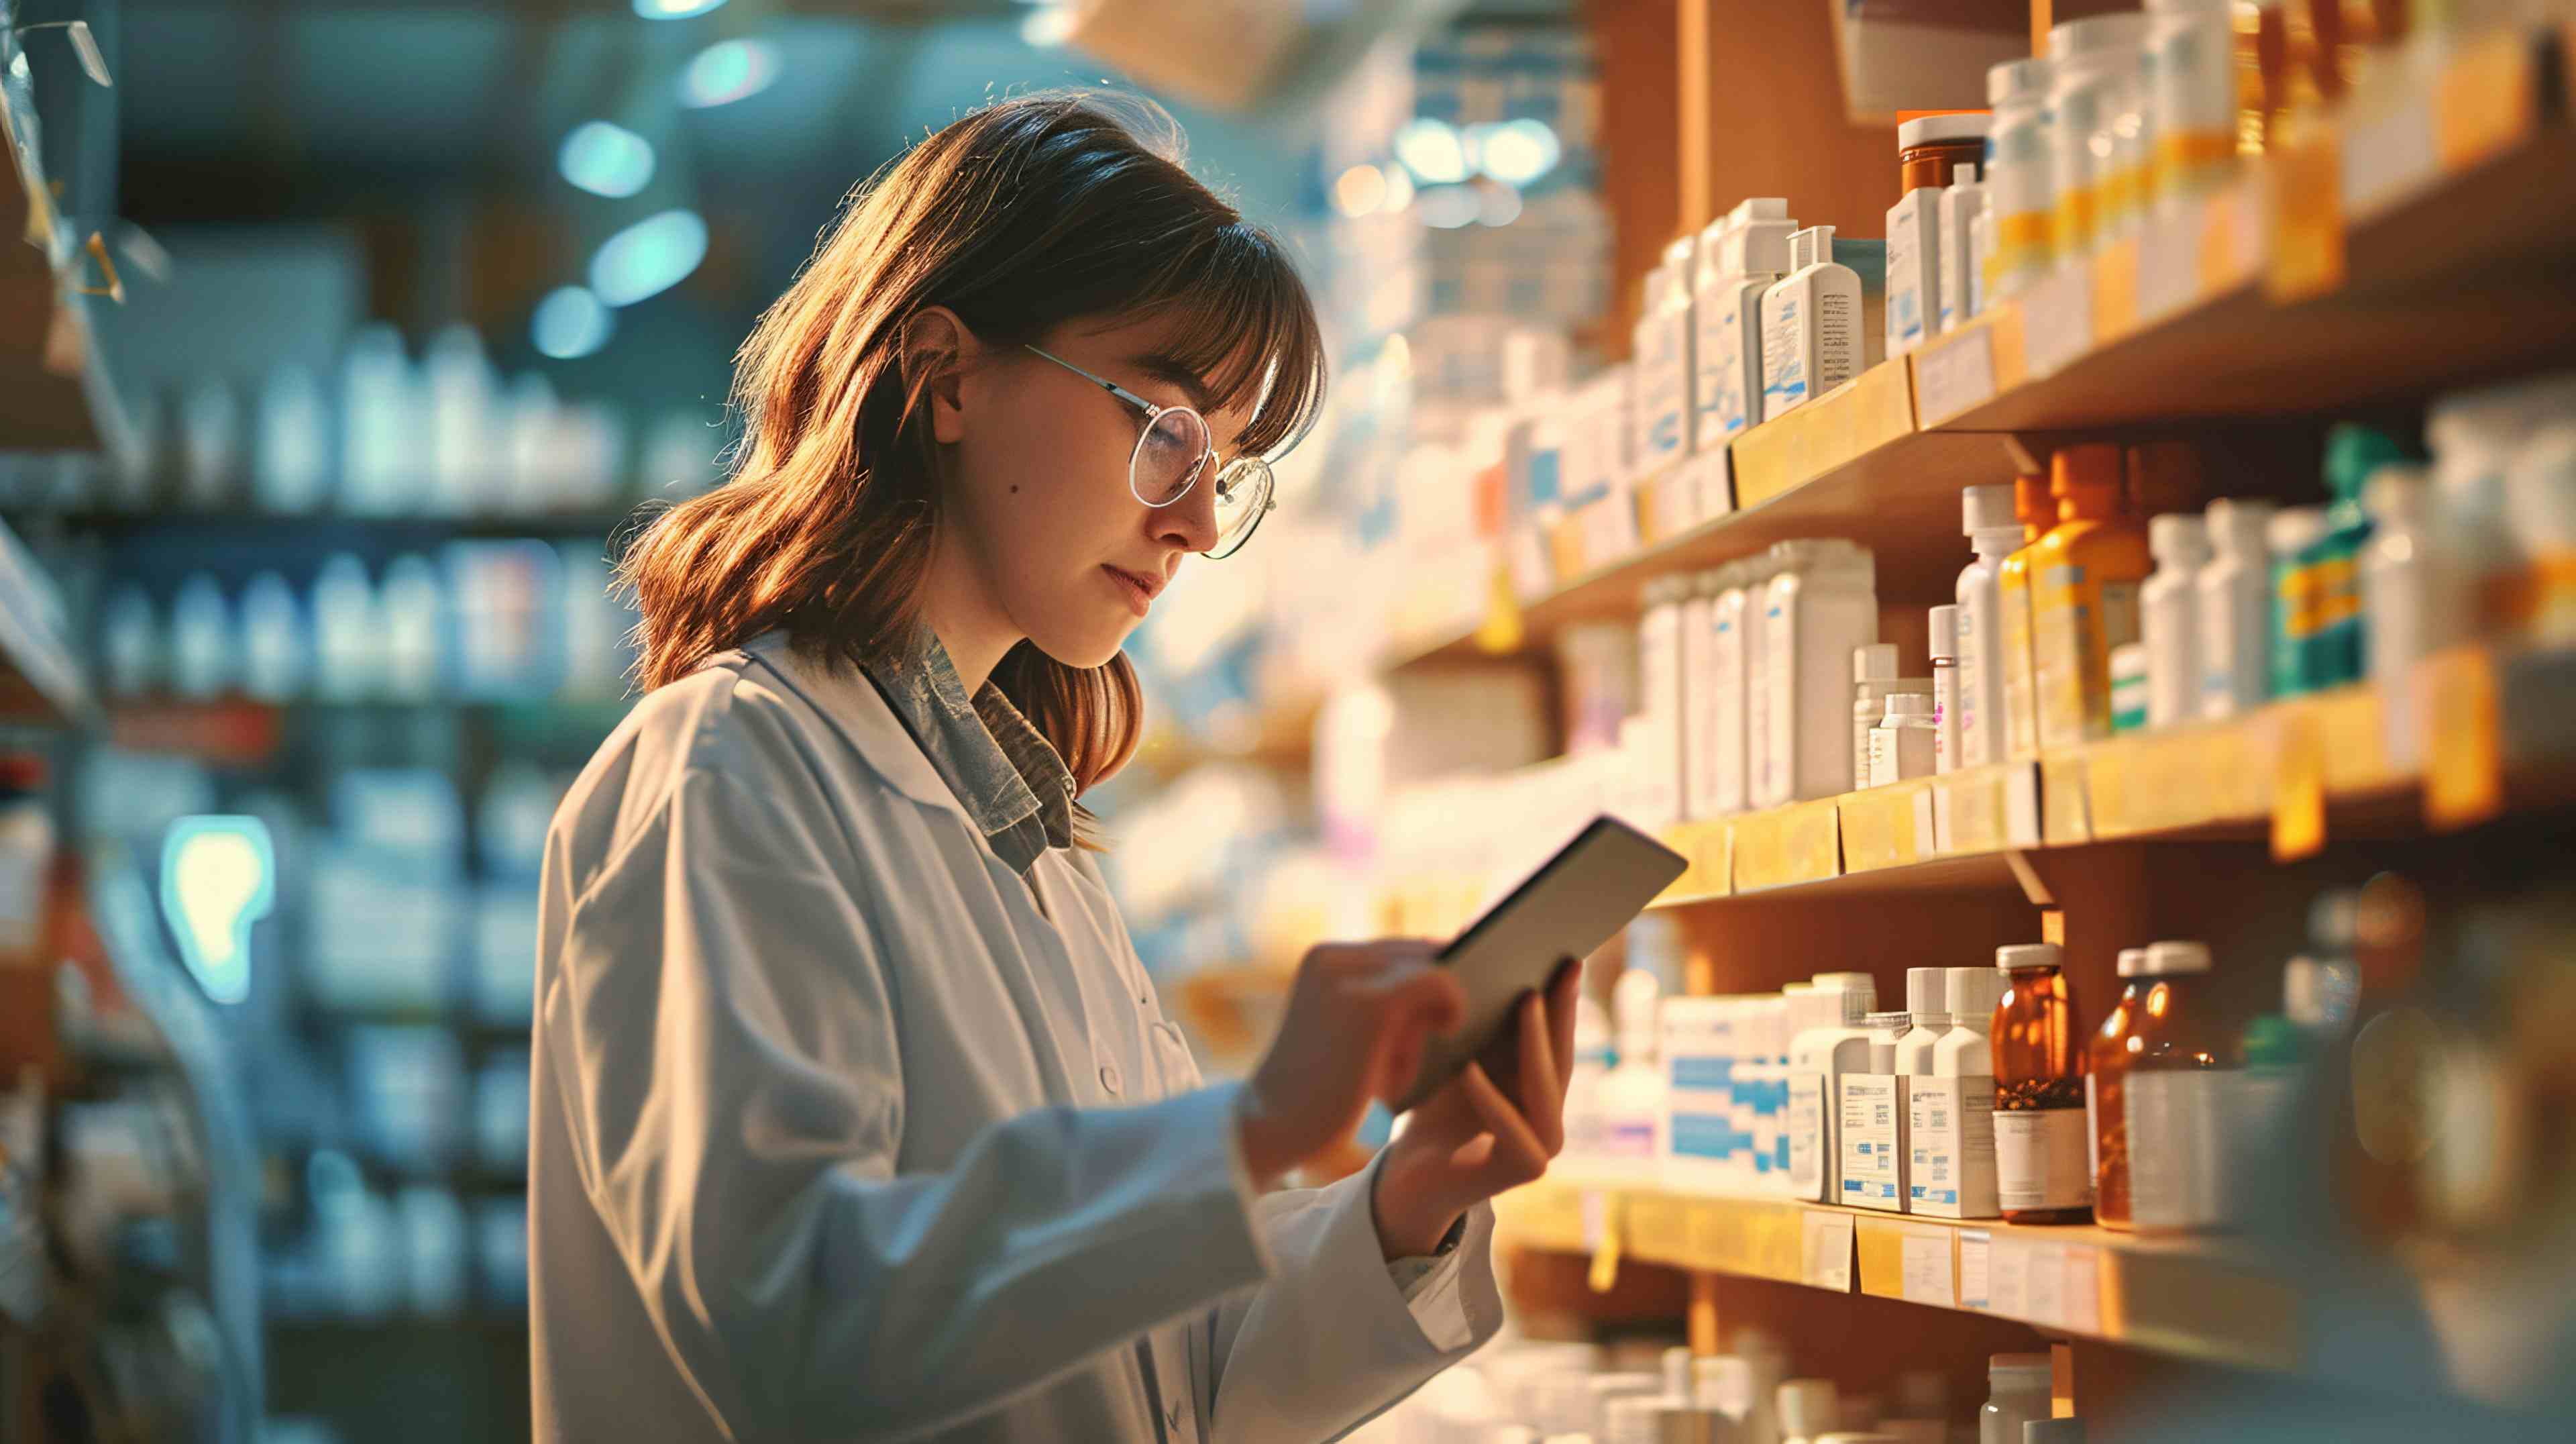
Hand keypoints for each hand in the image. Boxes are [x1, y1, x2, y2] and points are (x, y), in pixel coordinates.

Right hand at [1235, 940, 1466, 1189]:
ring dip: (1432, 1015)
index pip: (1398, 948)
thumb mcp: (1348, 1034)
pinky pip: (1439, 984)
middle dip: (1436, 995)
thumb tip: (1456, 980)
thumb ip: (1387, 1002)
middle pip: (1420, 954)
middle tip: (1440, 1032)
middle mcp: (1332, 957)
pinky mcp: (1372, 1003)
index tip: (1454, 996)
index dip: (1434, 969)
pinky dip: (1454, 1006)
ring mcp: (1349, 976)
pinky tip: (1450, 1029)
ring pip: (1432, 970)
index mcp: (1323, 959)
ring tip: (1397, 1065)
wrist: (1271, 1128)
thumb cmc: (1318, 1093)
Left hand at [1370, 958, 1579, 1258]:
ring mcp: (1541, 1144)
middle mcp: (1550, 1113)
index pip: (1555, 1033)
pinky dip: (1489, 1098)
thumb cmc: (1430, 1109)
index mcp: (1538, 1084)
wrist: (1406, 1176)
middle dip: (1561, 1007)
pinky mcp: (1523, 1170)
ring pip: (1545, 1088)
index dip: (1562, 993)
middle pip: (1559, 1054)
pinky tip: (1469, 1068)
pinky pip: (1511, 1127)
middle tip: (1562, 962)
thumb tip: (1475, 946)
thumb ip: (1475, 1018)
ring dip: (1534, 1042)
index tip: (1565, 949)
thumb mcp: (1455, 1054)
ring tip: (1526, 999)